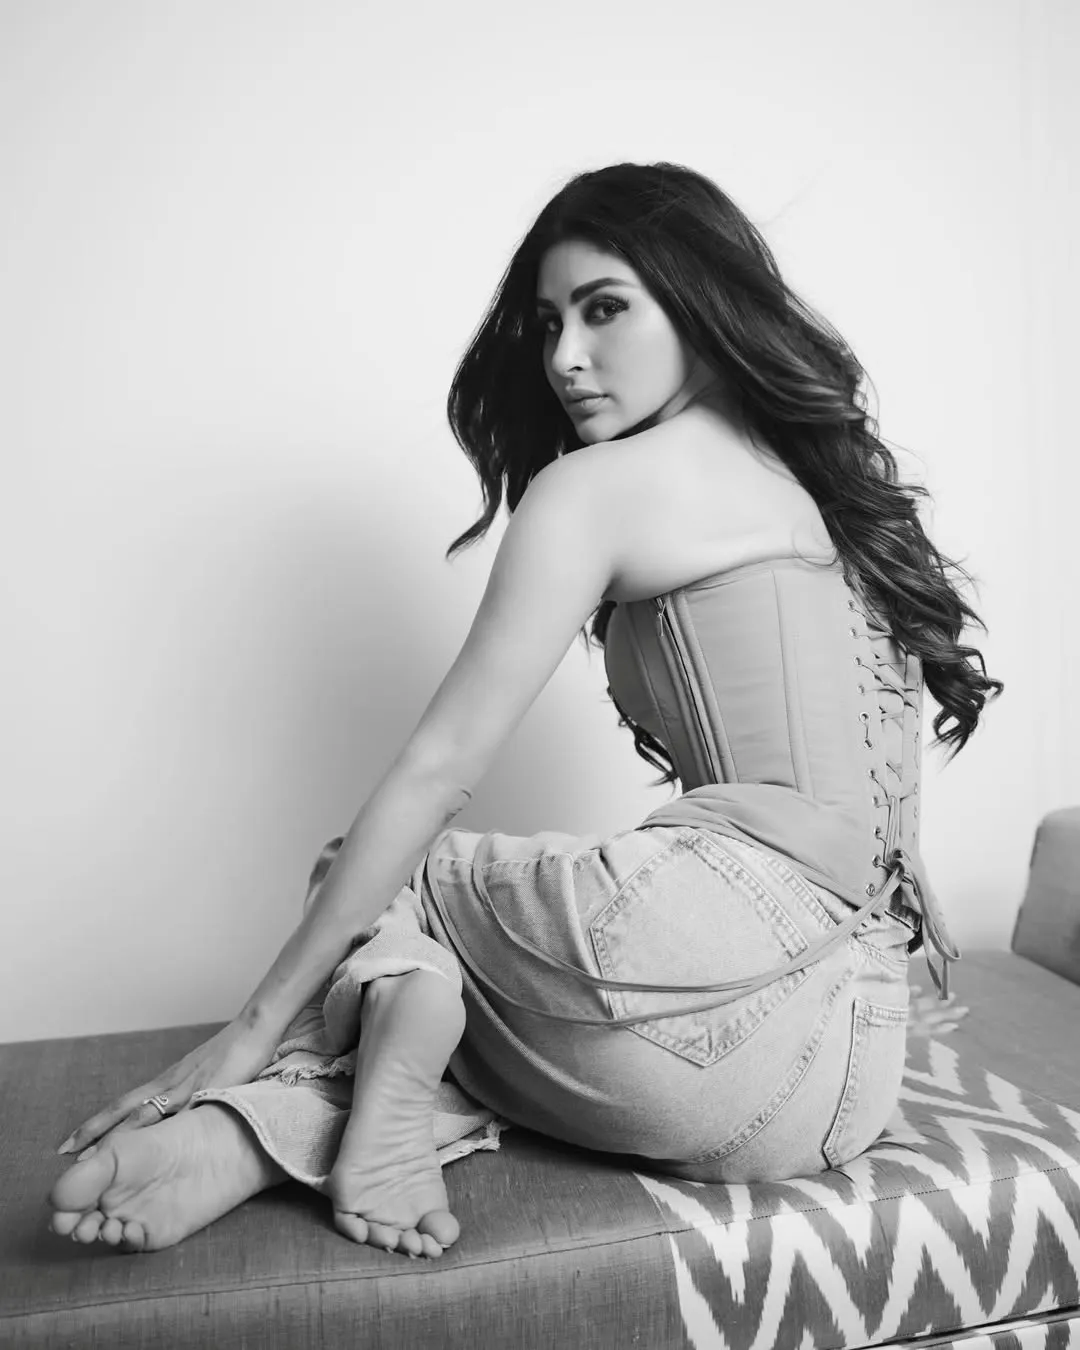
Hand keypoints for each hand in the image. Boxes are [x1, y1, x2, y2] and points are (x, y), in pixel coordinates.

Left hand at [56, 1018, 279, 1157]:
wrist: (255, 1028)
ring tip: (92, 1158)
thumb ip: (191, 1094)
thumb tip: (181, 1115)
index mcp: (168, 1081)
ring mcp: (187, 1088)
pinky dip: (159, 1133)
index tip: (74, 1143)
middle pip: (124, 1110)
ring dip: (117, 1137)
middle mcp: (170, 1083)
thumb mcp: (205, 1074)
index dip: (99, 1124)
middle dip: (95, 1132)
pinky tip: (147, 1150)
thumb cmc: (235, 1050)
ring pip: (143, 1114)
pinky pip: (178, 1115)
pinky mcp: (206, 1091)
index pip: (125, 1105)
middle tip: (66, 1152)